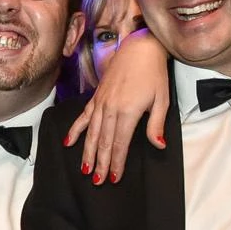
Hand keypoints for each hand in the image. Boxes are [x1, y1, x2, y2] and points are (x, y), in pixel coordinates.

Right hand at [63, 28, 170, 181]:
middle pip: (104, 142)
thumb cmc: (153, 73)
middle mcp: (111, 108)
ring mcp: (101, 102)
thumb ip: (156, 124)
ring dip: (88, 153)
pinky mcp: (96, 97)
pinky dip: (75, 130)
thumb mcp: (162, 99)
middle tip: (98, 181)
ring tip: (85, 170)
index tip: (114, 177)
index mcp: (128, 111)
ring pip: (92, 133)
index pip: (120, 143)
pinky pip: (83, 116)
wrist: (139, 48)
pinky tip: (69, 142)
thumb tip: (158, 144)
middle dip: (101, 163)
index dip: (117, 162)